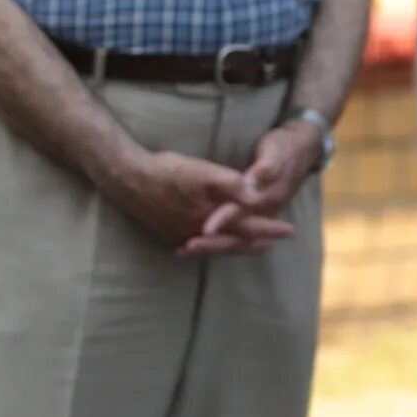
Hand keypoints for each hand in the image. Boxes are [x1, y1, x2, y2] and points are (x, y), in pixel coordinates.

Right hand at [107, 147, 293, 254]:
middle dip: (256, 241)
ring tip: (251, 245)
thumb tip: (256, 195)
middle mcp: (199, 232)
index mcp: (211, 217)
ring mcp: (182, 235)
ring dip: (235, 245)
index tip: (289, 231)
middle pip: (234, 241)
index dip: (270, 228)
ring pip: (216, 246)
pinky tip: (212, 244)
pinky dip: (211, 246)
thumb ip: (230, 184)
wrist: (127, 179)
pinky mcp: (168, 233)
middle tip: (275, 242)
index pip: (249, 227)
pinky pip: (196, 244)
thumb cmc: (167, 170)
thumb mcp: (201, 171)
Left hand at [179, 123, 324, 255]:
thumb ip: (266, 169)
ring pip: (235, 239)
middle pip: (238, 234)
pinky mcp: (251, 215)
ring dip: (210, 246)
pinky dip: (214, 241)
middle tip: (186, 247)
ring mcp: (258, 216)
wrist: (301, 149)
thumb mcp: (277, 153)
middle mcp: (264, 212)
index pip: (243, 212)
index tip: (205, 228)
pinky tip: (191, 242)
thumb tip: (255, 183)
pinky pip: (233, 234)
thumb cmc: (285, 148)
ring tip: (182, 250)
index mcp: (269, 198)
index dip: (224, 220)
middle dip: (212, 243)